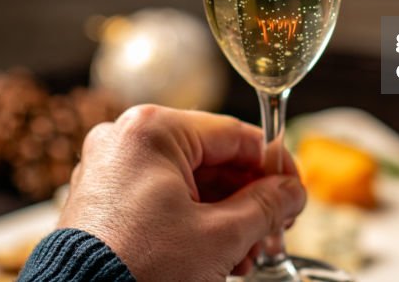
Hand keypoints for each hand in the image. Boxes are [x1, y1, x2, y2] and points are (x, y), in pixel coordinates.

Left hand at [59, 104, 305, 280]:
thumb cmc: (141, 268)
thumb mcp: (220, 235)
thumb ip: (266, 206)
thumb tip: (292, 192)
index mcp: (152, 130)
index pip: (234, 134)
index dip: (274, 164)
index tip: (295, 188)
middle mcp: (125, 138)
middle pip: (211, 159)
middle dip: (247, 201)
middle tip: (275, 230)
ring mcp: (109, 167)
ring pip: (188, 181)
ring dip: (224, 217)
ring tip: (247, 254)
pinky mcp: (102, 197)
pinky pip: (160, 196)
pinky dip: (192, 221)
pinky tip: (217, 254)